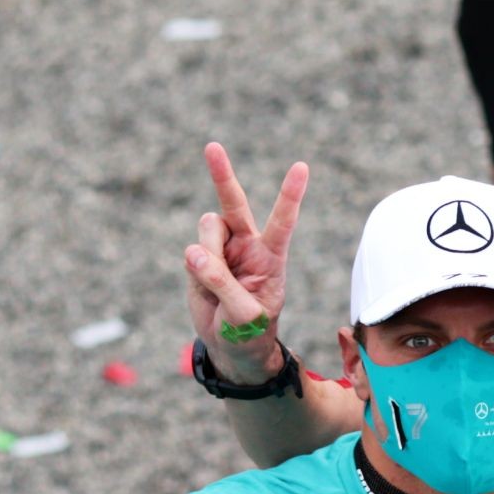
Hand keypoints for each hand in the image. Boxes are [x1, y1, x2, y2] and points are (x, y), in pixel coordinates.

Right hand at [185, 142, 308, 382]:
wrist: (231, 346)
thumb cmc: (249, 332)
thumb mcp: (244, 316)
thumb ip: (222, 284)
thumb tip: (194, 252)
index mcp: (271, 256)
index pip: (283, 221)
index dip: (290, 194)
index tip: (302, 166)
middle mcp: (247, 245)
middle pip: (234, 203)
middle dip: (222, 174)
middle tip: (212, 146)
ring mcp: (222, 250)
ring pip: (207, 230)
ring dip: (208, 255)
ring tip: (217, 285)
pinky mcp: (199, 259)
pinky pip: (191, 253)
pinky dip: (195, 270)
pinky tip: (206, 289)